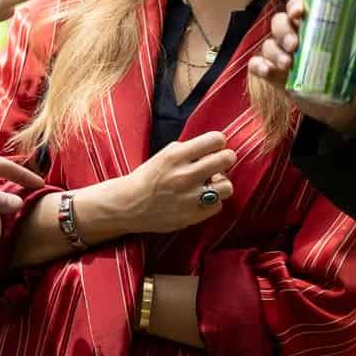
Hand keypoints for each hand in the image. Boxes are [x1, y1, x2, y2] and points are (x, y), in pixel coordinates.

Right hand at [115, 132, 236, 233]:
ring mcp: (189, 197)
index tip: (215, 147)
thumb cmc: (148, 178)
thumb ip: (189, 150)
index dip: (219, 142)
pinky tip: (201, 199)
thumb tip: (215, 148)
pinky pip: (218, 206)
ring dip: (221, 184)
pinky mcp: (191, 216)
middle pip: (227, 159)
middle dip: (226, 159)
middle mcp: (184, 175)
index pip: (216, 139)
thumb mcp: (164, 155)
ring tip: (211, 185)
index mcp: (176, 155)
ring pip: (227, 186)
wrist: (128, 205)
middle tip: (220, 164)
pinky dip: (212, 202)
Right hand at [248, 0, 355, 136]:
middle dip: (283, 30)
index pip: (300, 6)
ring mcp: (288, 59)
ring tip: (288, 64)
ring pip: (269, 45)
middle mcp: (299, 38)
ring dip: (273, 51)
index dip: (295, 5)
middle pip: (280, 23)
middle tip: (295, 44)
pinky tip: (267, 71)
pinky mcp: (280, 79)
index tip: (301, 12)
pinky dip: (259, 66)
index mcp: (318, 25)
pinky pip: (260, 68)